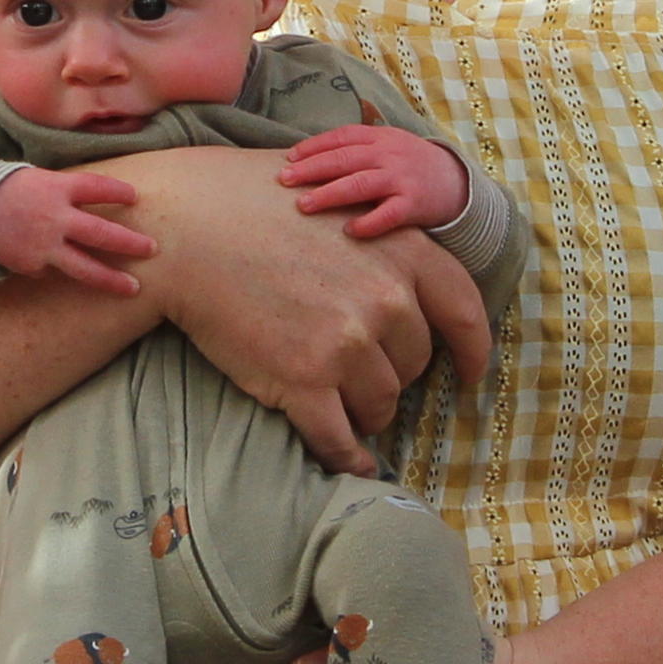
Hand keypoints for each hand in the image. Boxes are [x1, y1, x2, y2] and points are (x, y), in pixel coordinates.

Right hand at [0, 167, 152, 291]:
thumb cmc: (6, 192)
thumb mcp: (37, 179)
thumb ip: (66, 191)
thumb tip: (101, 200)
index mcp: (55, 187)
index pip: (96, 188)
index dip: (118, 193)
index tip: (136, 198)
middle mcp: (53, 217)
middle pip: (100, 233)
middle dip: (129, 243)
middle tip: (152, 249)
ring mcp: (43, 244)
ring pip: (85, 266)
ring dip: (112, 278)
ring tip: (134, 288)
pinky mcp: (31, 265)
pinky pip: (53, 270)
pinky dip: (58, 268)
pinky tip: (52, 264)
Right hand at [113, 152, 496, 473]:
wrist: (190, 227)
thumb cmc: (256, 204)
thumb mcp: (343, 202)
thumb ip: (384, 239)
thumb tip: (405, 278)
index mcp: (404, 251)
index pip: (464, 312)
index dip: (472, 351)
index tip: (470, 376)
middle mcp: (386, 300)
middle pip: (413, 365)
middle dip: (391, 373)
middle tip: (356, 369)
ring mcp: (346, 343)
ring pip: (380, 404)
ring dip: (364, 411)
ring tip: (337, 400)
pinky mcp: (304, 380)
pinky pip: (340, 438)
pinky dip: (347, 457)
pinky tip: (349, 462)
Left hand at [277, 123, 468, 241]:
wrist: (457, 183)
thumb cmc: (411, 166)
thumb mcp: (388, 146)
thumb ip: (357, 148)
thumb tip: (308, 158)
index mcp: (380, 138)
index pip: (342, 137)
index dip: (314, 147)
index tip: (288, 159)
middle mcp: (389, 155)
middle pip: (344, 159)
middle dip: (311, 169)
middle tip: (284, 180)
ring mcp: (401, 179)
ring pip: (360, 184)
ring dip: (330, 194)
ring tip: (304, 205)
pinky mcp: (414, 205)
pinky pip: (388, 215)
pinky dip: (369, 223)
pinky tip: (349, 231)